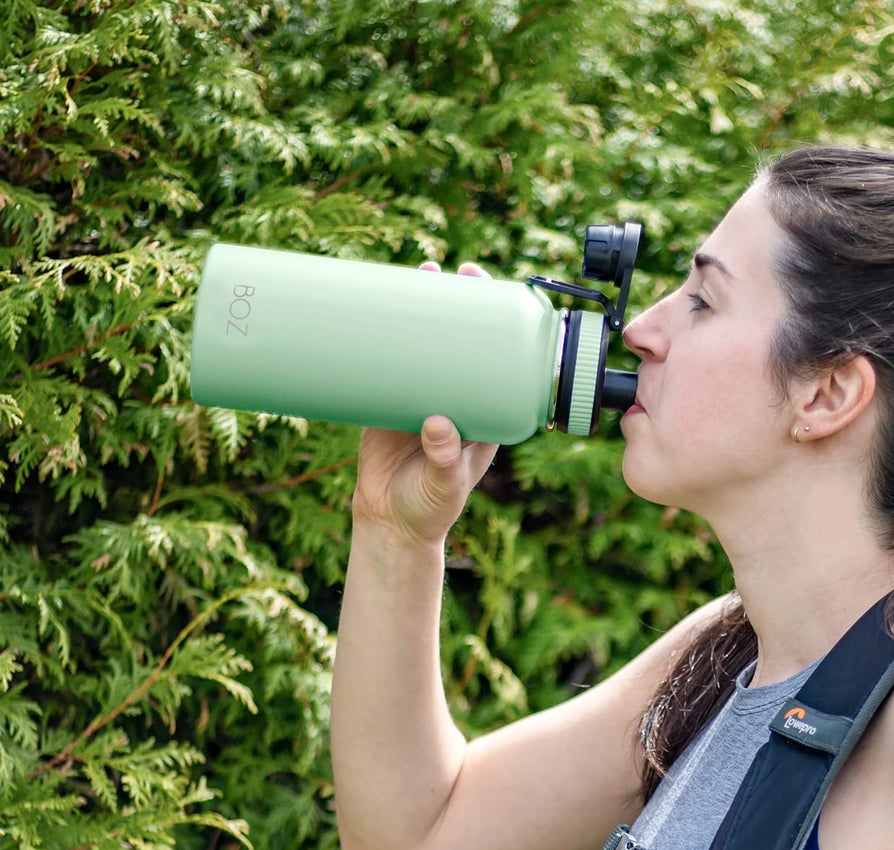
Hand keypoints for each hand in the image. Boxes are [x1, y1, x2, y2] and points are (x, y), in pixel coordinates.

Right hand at [353, 260, 499, 545]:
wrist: (390, 523)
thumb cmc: (429, 510)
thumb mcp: (443, 487)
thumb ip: (444, 460)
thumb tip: (437, 423)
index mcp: (487, 416)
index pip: (502, 362)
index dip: (503, 329)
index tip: (501, 299)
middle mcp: (459, 398)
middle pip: (466, 341)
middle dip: (464, 303)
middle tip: (460, 271)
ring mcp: (424, 394)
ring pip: (429, 341)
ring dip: (425, 306)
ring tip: (421, 270)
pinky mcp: (389, 397)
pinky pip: (391, 356)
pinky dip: (386, 329)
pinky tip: (378, 302)